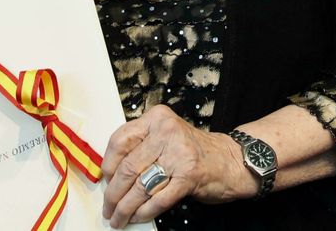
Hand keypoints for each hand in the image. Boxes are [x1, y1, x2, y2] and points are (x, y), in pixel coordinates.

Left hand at [101, 105, 252, 226]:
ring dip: (126, 207)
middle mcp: (167, 132)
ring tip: (119, 217)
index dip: (108, 165)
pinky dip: (145, 212)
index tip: (105, 180)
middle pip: (128, 167)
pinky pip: (158, 199)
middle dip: (113, 193)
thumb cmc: (194, 150)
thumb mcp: (166, 135)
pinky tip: (138, 216)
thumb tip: (111, 175)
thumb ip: (141, 146)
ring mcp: (179, 154)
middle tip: (108, 207)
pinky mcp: (189, 176)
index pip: (120, 140)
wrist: (230, 160)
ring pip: (140, 186)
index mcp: (157, 118)